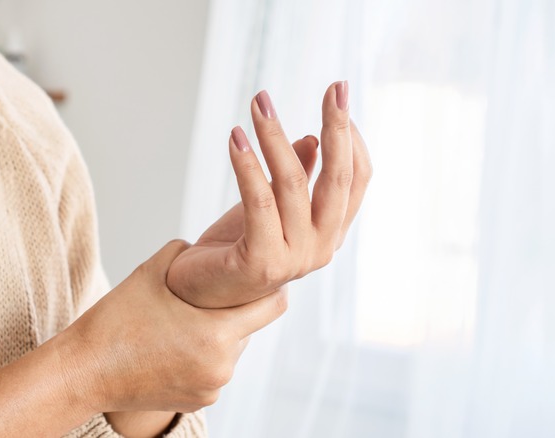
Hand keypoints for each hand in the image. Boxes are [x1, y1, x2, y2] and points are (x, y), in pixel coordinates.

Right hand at [57, 240, 287, 413]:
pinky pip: (215, 371)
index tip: (258, 274)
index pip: (273, 305)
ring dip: (218, 334)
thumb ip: (189, 253)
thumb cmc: (115, 321)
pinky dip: (203, 357)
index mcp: (216, 333)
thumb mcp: (152, 271)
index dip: (270, 286)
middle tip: (210, 296)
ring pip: (232, 350)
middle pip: (250, 328)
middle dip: (235, 310)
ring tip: (185, 322)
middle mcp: (222, 366)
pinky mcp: (199, 402)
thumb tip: (211, 247)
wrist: (83, 372)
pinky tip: (175, 345)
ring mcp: (212, 388)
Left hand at [167, 82, 371, 307]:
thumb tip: (313, 139)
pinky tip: (236, 137)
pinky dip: (247, 165)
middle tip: (335, 87)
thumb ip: (297, 179)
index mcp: (330, 232)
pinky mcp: (262, 262)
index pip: (356, 179)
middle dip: (337, 127)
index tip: (339, 96)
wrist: (198, 293)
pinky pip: (259, 201)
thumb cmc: (236, 247)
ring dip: (274, 136)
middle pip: (338, 179)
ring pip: (292, 183)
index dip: (352, 136)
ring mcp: (295, 259)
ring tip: (258, 103)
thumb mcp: (270, 206)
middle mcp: (322, 247)